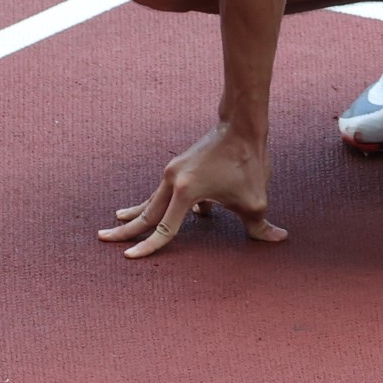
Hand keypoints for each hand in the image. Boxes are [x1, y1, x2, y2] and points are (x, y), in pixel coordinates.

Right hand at [100, 123, 287, 256]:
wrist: (241, 126)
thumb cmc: (248, 163)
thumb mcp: (256, 200)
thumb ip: (261, 226)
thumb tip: (280, 239)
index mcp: (186, 193)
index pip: (164, 228)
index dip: (149, 246)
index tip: (130, 257)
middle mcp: (173, 181)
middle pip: (146, 213)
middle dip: (126, 230)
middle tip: (102, 239)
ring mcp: (174, 172)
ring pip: (151, 200)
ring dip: (136, 213)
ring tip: (117, 222)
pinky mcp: (180, 167)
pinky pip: (164, 191)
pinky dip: (157, 203)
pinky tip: (150, 210)